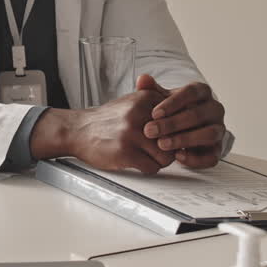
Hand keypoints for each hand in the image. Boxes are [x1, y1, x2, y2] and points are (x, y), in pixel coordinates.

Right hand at [33, 87, 173, 173]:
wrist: (78, 129)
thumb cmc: (109, 119)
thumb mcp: (132, 102)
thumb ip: (157, 104)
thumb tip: (188, 116)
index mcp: (146, 98)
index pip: (180, 119)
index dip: (176, 132)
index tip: (167, 136)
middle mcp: (140, 113)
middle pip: (175, 139)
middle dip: (170, 148)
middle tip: (158, 149)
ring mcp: (132, 133)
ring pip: (166, 156)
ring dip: (159, 161)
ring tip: (148, 157)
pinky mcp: (125, 152)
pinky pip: (152, 167)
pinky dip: (147, 168)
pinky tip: (136, 161)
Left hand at [140, 74, 225, 168]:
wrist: (179, 130)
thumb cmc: (169, 110)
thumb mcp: (160, 98)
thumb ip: (151, 89)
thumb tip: (143, 79)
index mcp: (202, 92)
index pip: (192, 92)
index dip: (174, 103)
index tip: (154, 113)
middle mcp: (215, 109)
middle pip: (199, 114)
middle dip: (173, 123)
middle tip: (150, 131)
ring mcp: (219, 129)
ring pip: (209, 134)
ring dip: (185, 140)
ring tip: (162, 144)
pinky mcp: (218, 149)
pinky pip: (213, 156)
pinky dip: (196, 158)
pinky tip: (177, 156)